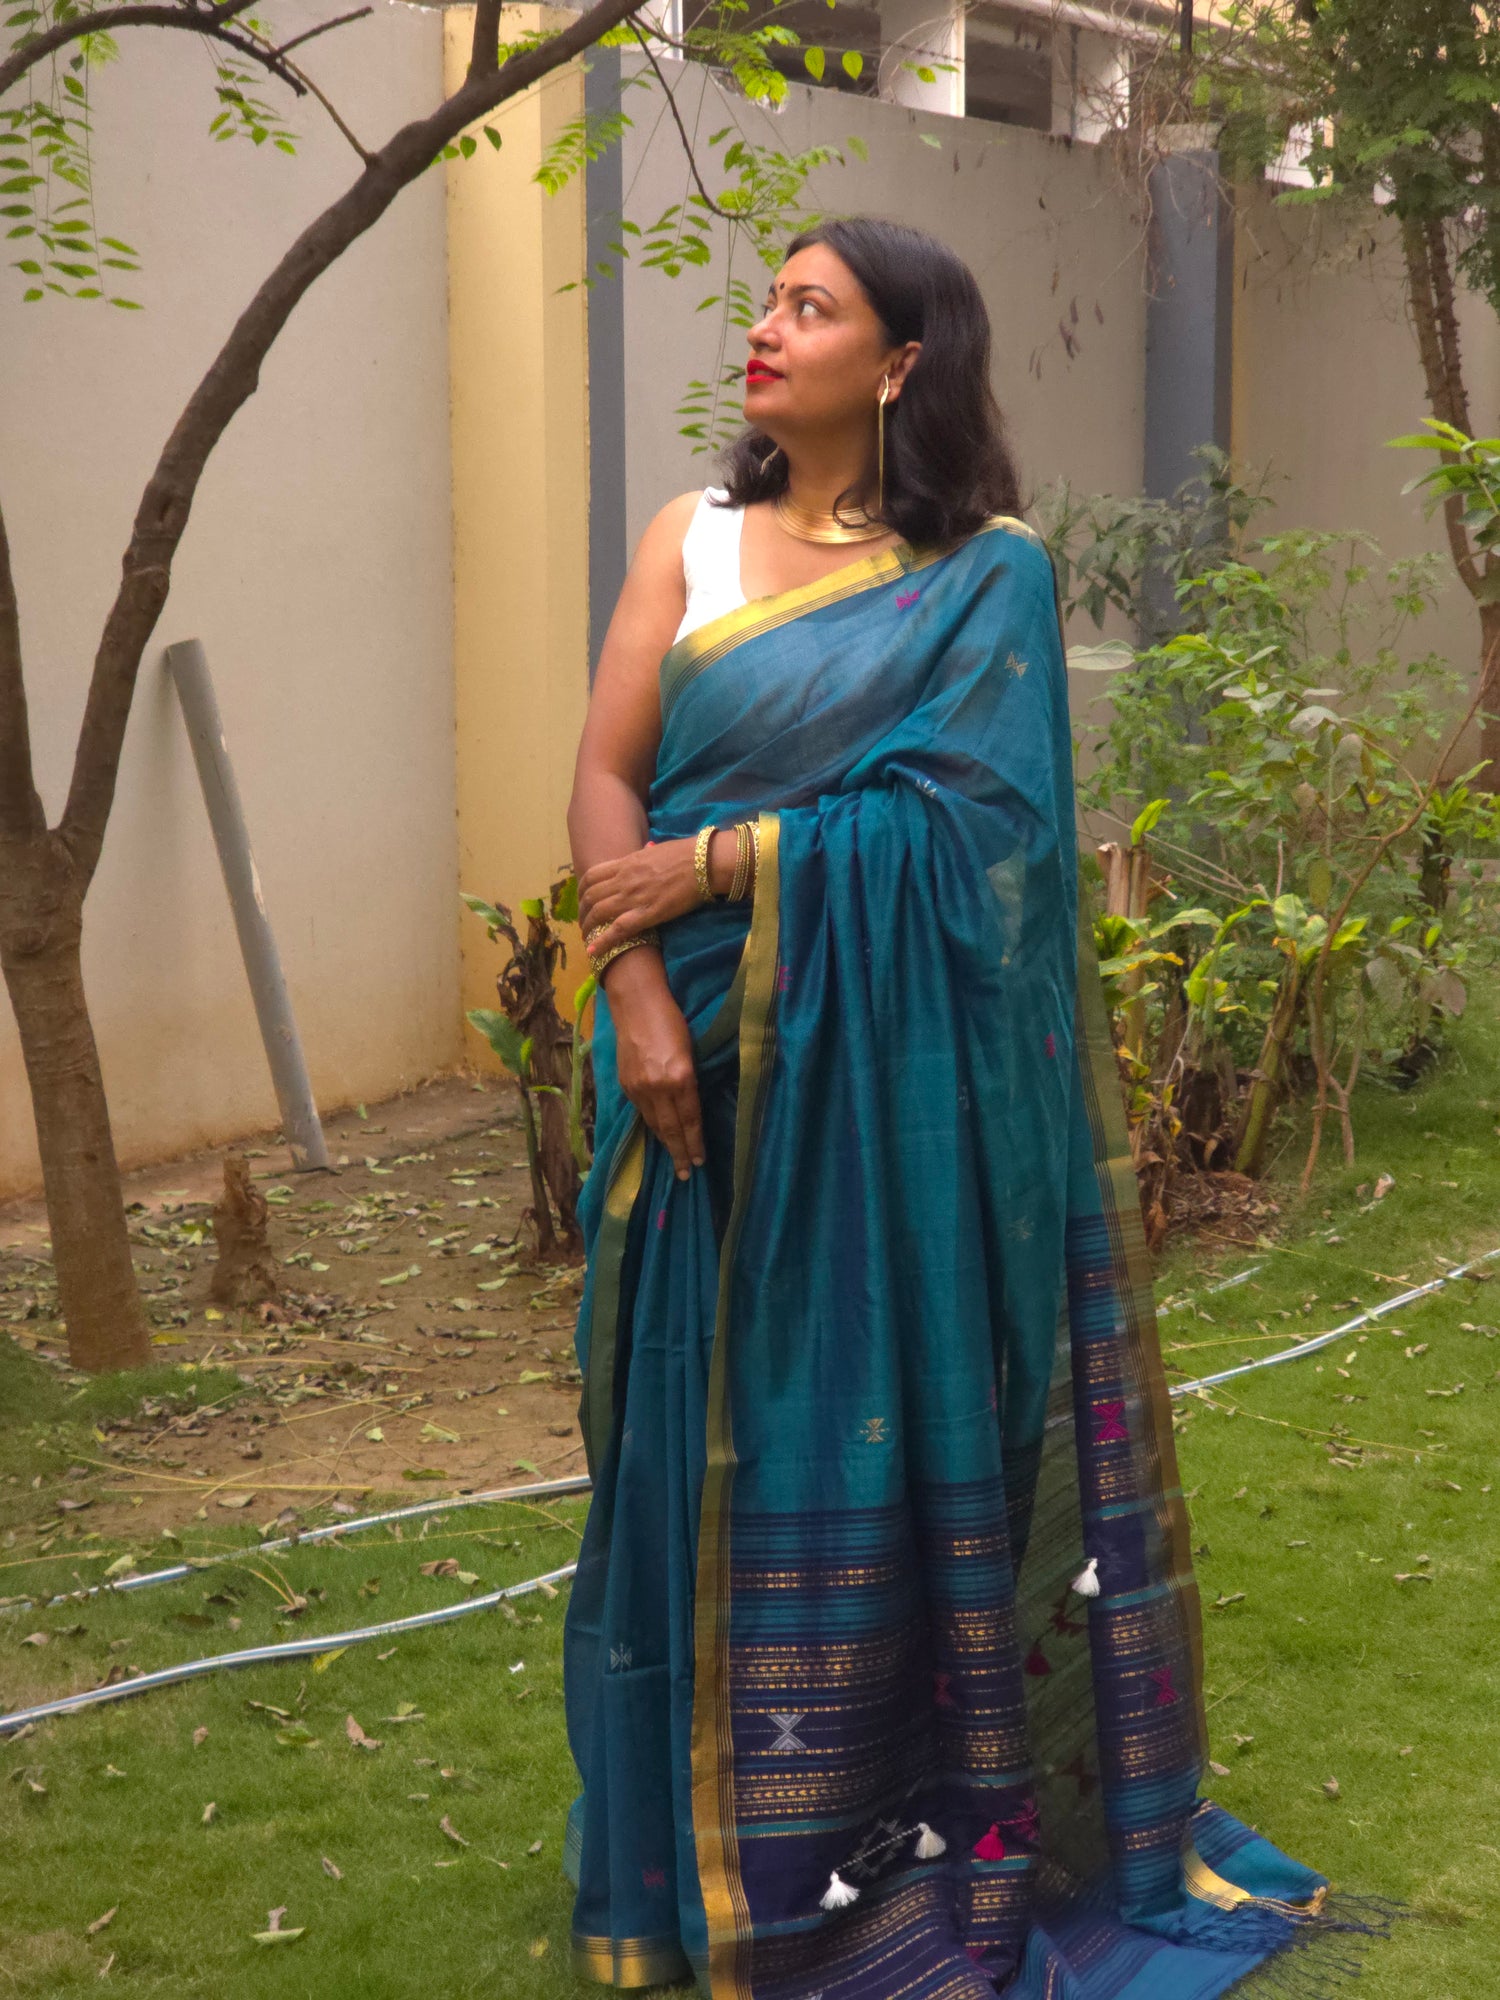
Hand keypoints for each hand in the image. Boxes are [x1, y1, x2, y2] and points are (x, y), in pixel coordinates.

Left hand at [578, 838, 700, 955]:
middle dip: (582, 912)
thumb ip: (641, 858)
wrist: (702, 863)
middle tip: (584, 922)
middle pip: (590, 896)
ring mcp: (633, 897)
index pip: (592, 876)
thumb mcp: (654, 851)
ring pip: (598, 913)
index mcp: (625, 863)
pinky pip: (618, 930)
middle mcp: (623, 880)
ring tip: (586, 937)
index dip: (581, 890)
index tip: (582, 900)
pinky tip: (593, 951)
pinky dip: (602, 941)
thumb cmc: (684, 854)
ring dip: (588, 927)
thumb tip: (641, 857)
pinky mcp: (647, 914)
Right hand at [603, 950, 704, 1178]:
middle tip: (687, 1174)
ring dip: (665, 1144)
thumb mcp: (690, 1051)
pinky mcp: (626, 1084)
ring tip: (675, 1161)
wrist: (636, 1004)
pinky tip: (659, 1134)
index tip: (700, 1161)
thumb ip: (690, 1081)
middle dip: (679, 1153)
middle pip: (671, 1129)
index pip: (690, 1119)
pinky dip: (652, 1126)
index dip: (695, 1143)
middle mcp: (658, 1087)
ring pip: (654, 1124)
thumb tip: (692, 1108)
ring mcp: (638, 1087)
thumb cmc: (672, 1021)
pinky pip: (642, 1112)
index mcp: (680, 1077)